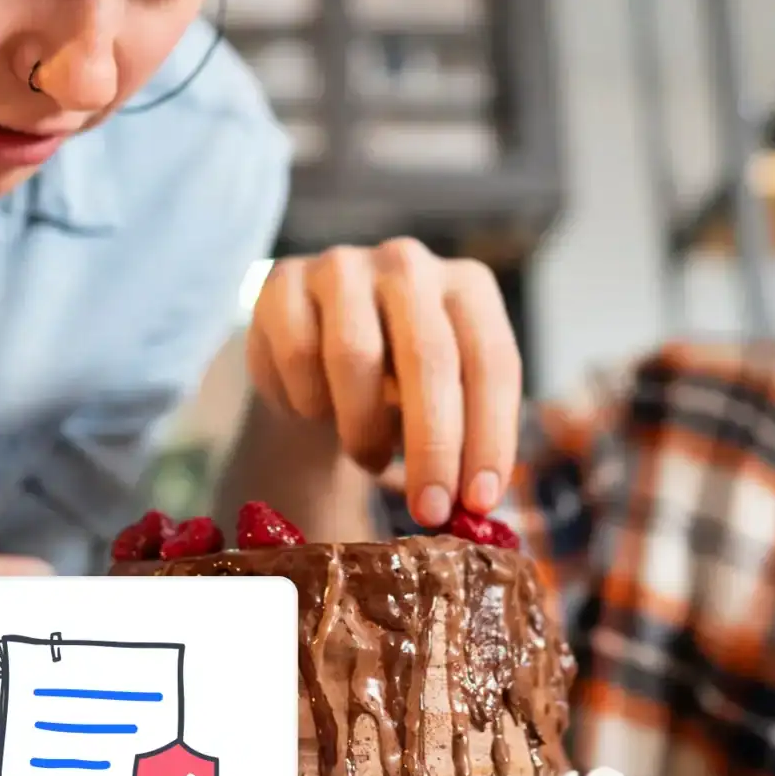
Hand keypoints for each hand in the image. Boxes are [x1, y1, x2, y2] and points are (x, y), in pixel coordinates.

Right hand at [245, 240, 521, 528]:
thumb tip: (477, 508)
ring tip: (370, 458)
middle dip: (432, 446)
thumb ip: (465, 439)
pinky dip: (306, 402)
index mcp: (468, 286)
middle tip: (429, 511)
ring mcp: (343, 266)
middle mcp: (409, 264)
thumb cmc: (394, 382)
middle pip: (429, 357)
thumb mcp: (444, 399)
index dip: (489, 435)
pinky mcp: (282, 281)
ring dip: (362, 429)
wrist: (316, 349)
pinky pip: (296, 355)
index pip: (491, 361)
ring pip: (354, 356)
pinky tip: (314, 413)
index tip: (478, 501)